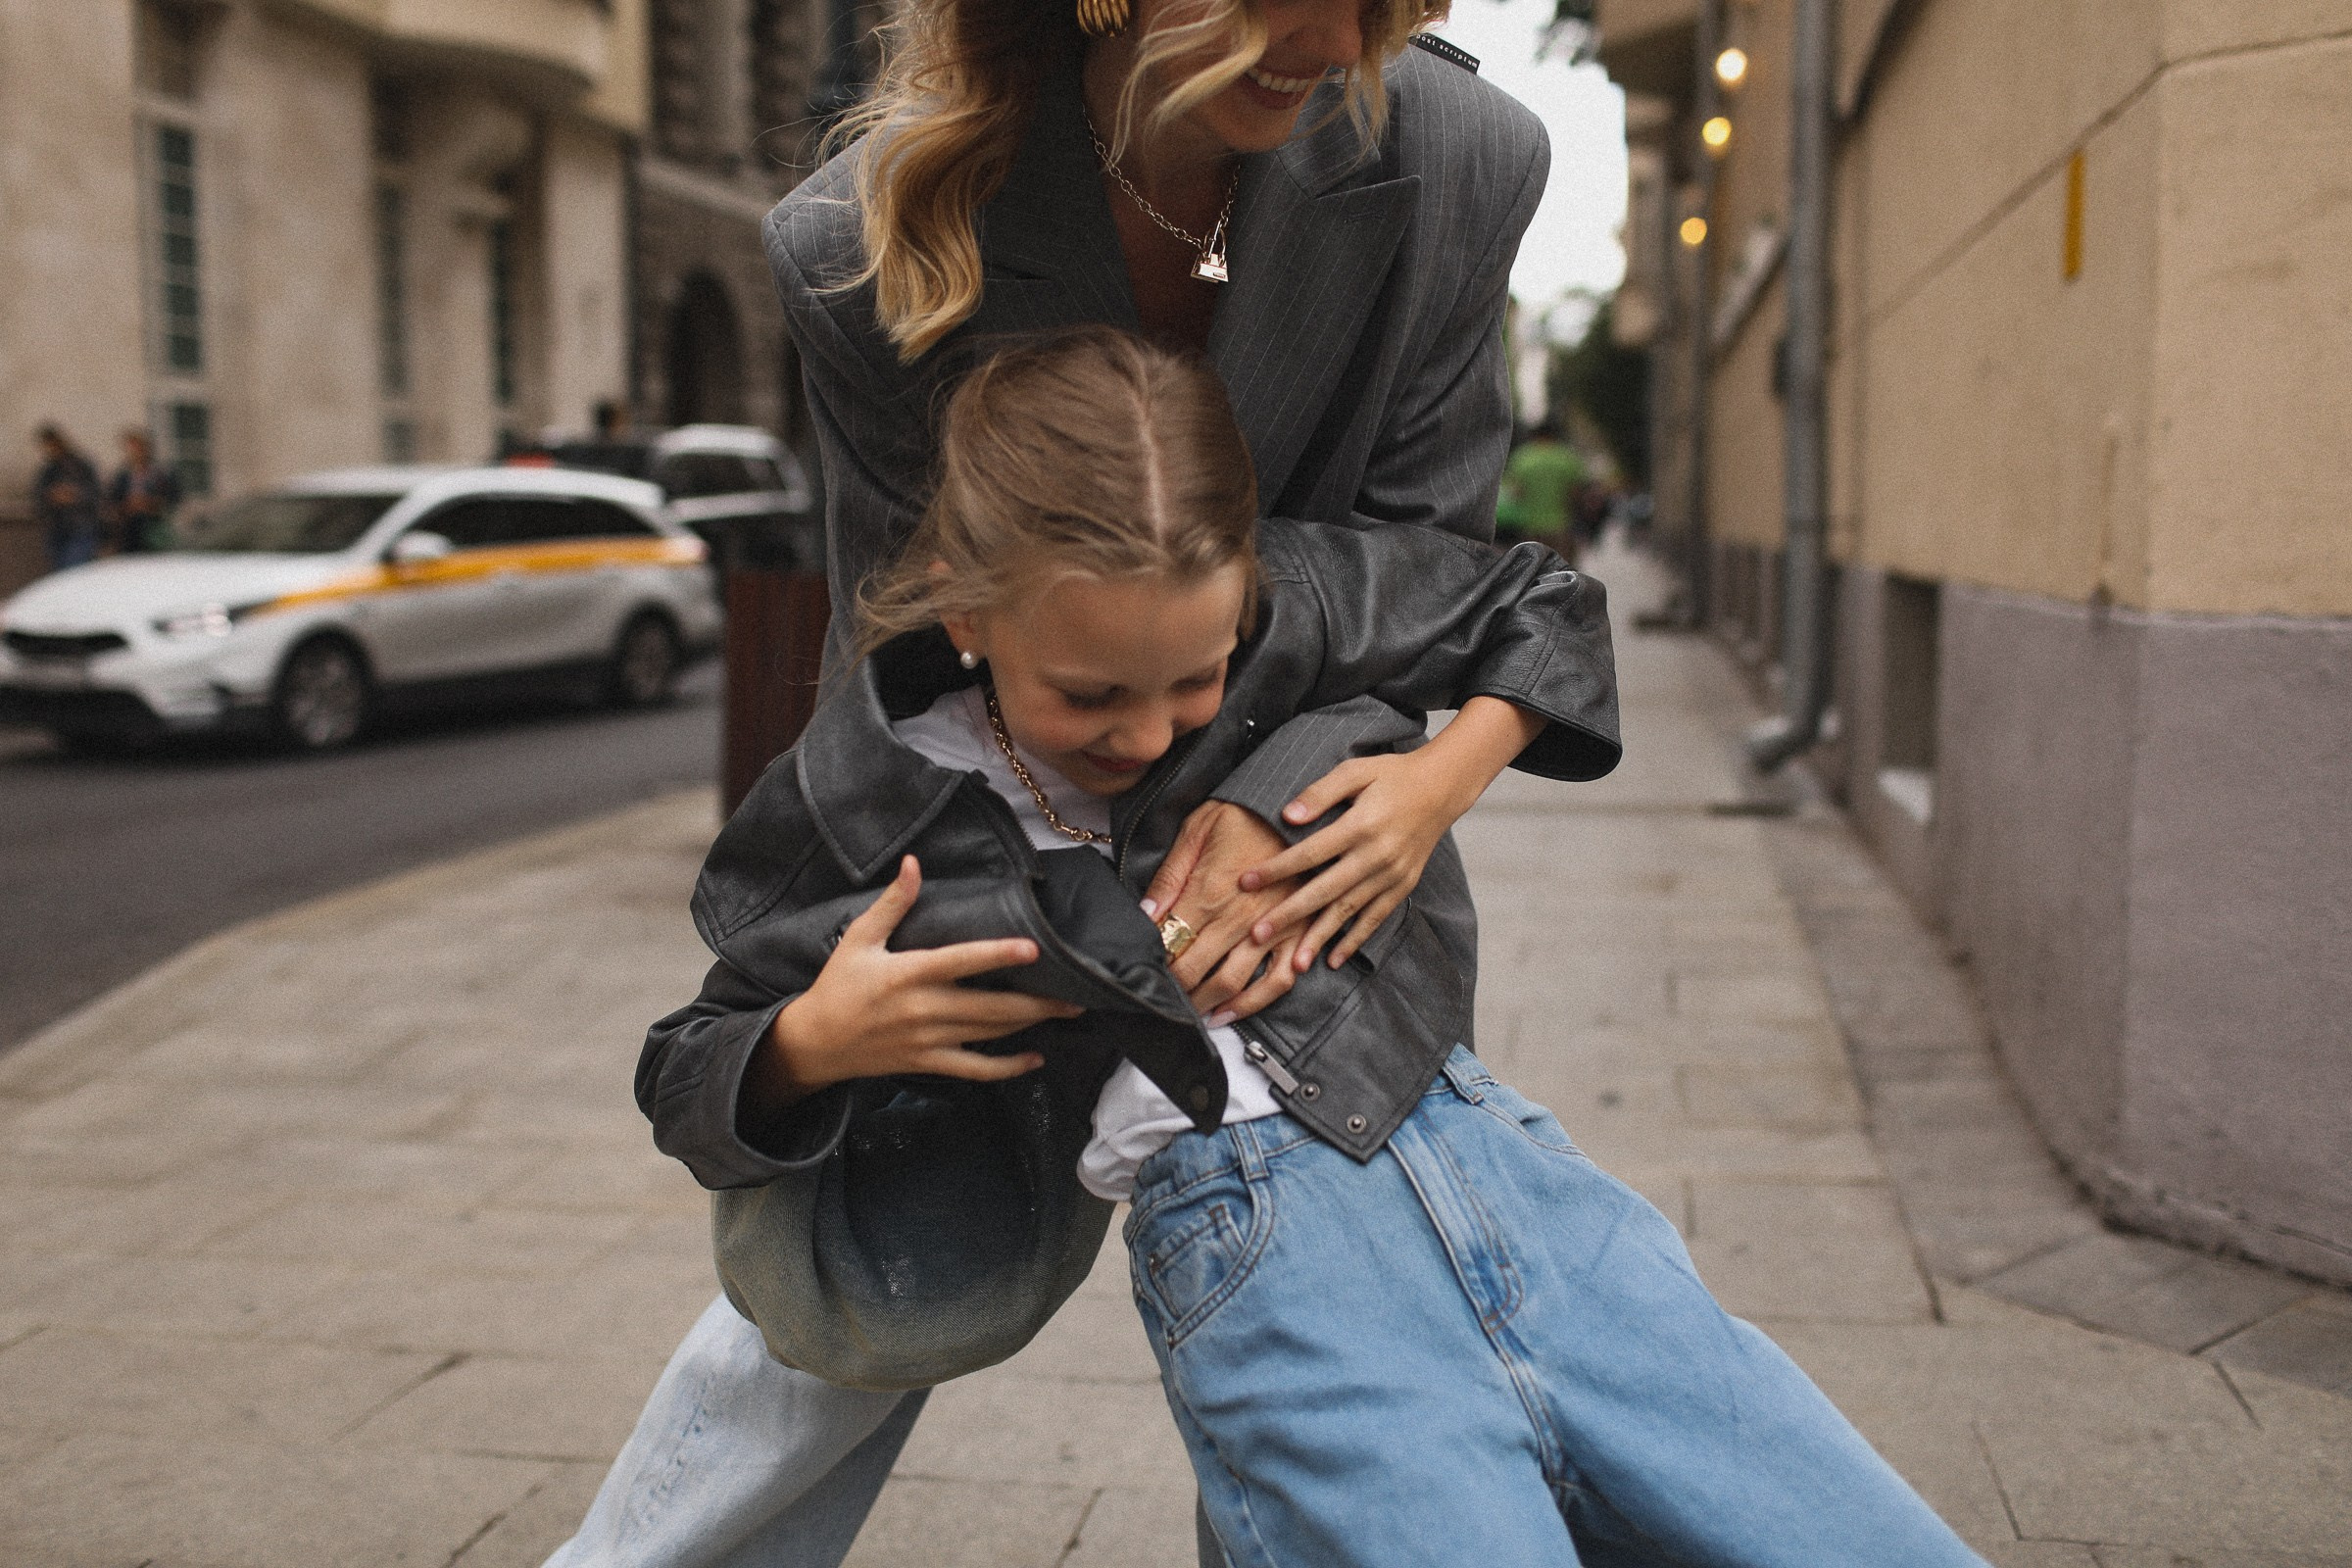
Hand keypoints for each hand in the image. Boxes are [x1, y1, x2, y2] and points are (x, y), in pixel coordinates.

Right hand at [760, 856, 1081, 1108]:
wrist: (815, 1043)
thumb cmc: (838, 984)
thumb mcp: (859, 938)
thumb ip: (893, 903)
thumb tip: (914, 863)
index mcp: (906, 974)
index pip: (959, 961)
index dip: (997, 955)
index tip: (1033, 948)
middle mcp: (922, 1010)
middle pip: (989, 1007)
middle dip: (1036, 1002)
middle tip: (1077, 993)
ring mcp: (928, 1041)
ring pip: (990, 1035)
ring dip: (1031, 1024)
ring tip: (1067, 1012)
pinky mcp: (928, 1063)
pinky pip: (975, 1070)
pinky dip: (1007, 1068)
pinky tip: (1035, 1059)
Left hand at [1142, 802, 1311, 1023]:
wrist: (1295, 802)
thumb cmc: (1243, 811)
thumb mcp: (1196, 829)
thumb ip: (1170, 876)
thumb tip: (1145, 915)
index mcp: (1210, 893)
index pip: (1173, 948)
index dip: (1157, 968)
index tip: (1146, 975)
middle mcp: (1240, 918)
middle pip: (1199, 974)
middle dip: (1178, 995)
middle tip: (1164, 1005)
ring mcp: (1272, 928)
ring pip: (1237, 985)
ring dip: (1212, 1006)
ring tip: (1197, 1016)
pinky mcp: (1297, 930)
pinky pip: (1280, 977)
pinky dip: (1260, 1000)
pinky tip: (1239, 1009)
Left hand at [1242, 697, 1545, 970]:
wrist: (1441, 788)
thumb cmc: (1390, 775)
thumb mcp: (1355, 771)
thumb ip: (1320, 792)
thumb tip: (1287, 817)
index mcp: (1361, 825)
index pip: (1310, 853)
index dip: (1276, 869)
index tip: (1245, 883)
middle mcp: (1376, 855)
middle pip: (1324, 890)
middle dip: (1288, 915)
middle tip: (1256, 936)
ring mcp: (1391, 875)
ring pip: (1348, 911)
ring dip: (1319, 938)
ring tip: (1294, 965)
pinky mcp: (1402, 886)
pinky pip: (1375, 918)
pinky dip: (1355, 940)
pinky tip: (1333, 959)